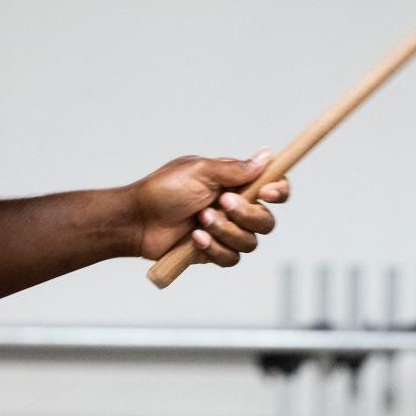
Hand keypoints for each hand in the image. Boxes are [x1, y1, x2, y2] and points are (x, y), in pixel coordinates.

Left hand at [131, 149, 289, 265]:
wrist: (138, 220)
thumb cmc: (163, 190)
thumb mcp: (200, 171)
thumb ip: (235, 169)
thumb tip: (266, 157)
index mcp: (235, 184)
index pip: (273, 187)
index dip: (278, 191)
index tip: (267, 192)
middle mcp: (235, 208)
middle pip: (266, 220)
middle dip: (246, 214)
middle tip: (222, 203)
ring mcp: (226, 232)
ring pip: (250, 242)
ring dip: (226, 231)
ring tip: (201, 220)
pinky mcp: (215, 252)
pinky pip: (231, 258)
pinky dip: (214, 248)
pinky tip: (194, 239)